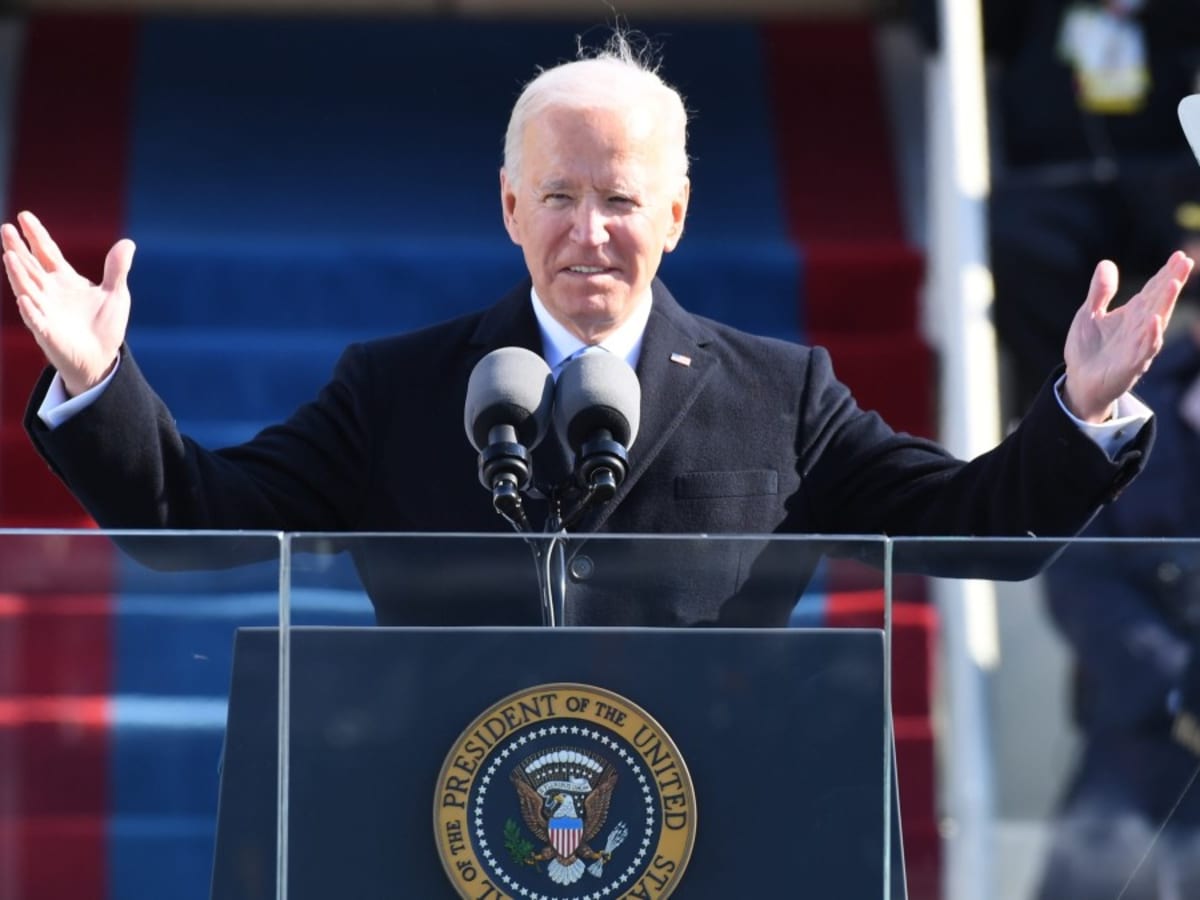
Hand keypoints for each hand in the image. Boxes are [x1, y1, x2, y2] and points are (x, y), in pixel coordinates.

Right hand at [1, 210, 134, 396]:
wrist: (101, 358)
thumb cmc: (104, 325)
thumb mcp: (115, 294)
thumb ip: (117, 269)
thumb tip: (128, 243)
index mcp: (65, 280)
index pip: (47, 252)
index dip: (36, 235)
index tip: (24, 216)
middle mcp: (50, 292)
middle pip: (30, 266)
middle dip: (18, 248)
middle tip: (6, 228)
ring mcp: (45, 311)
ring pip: (27, 289)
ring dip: (18, 274)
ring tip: (9, 255)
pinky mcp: (47, 333)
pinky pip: (36, 320)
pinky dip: (30, 310)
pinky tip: (24, 300)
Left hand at [1061, 251, 1193, 422]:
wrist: (1079, 383)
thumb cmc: (1088, 349)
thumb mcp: (1088, 315)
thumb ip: (1099, 292)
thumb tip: (1106, 263)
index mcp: (1132, 315)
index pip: (1152, 291)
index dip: (1165, 274)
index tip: (1178, 256)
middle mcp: (1140, 329)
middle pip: (1159, 302)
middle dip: (1172, 282)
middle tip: (1185, 262)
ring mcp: (1137, 347)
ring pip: (1156, 323)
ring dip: (1166, 304)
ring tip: (1174, 284)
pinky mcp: (1130, 366)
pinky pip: (1144, 351)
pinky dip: (1150, 336)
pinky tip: (1154, 322)